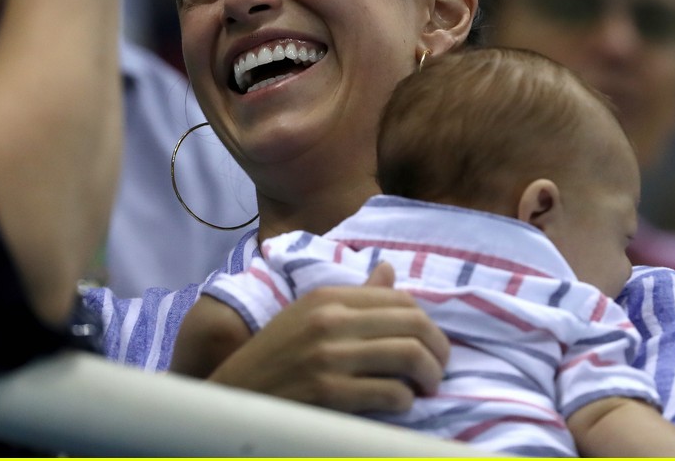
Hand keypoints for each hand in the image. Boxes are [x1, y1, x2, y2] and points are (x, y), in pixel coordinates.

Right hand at [207, 262, 450, 413]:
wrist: (236, 396)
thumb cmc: (276, 356)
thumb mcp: (309, 314)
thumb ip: (355, 295)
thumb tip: (389, 270)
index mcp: (327, 297)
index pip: (400, 299)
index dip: (426, 323)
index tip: (428, 344)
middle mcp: (330, 320)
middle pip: (413, 324)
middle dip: (438, 350)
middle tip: (437, 370)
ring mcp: (329, 356)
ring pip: (409, 355)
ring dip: (429, 375)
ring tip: (426, 387)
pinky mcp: (329, 393)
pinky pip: (391, 393)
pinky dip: (405, 401)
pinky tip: (399, 404)